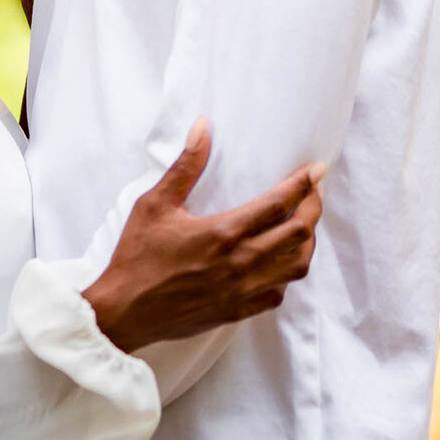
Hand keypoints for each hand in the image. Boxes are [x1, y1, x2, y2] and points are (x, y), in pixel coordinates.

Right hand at [83, 119, 325, 353]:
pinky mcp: (237, 311)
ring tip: (304, 224)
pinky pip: (278, 294)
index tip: (316, 169)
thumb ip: (185, 166)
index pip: (278, 203)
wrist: (123, 312)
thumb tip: (203, 127)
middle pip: (299, 233)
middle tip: (314, 191)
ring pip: (296, 265)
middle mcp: (240, 262)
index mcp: (223, 232)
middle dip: (313, 207)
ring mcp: (242, 290)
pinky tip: (279, 262)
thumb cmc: (136, 257)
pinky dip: (286, 274)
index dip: (303, 183)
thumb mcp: (155, 204)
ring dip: (307, 242)